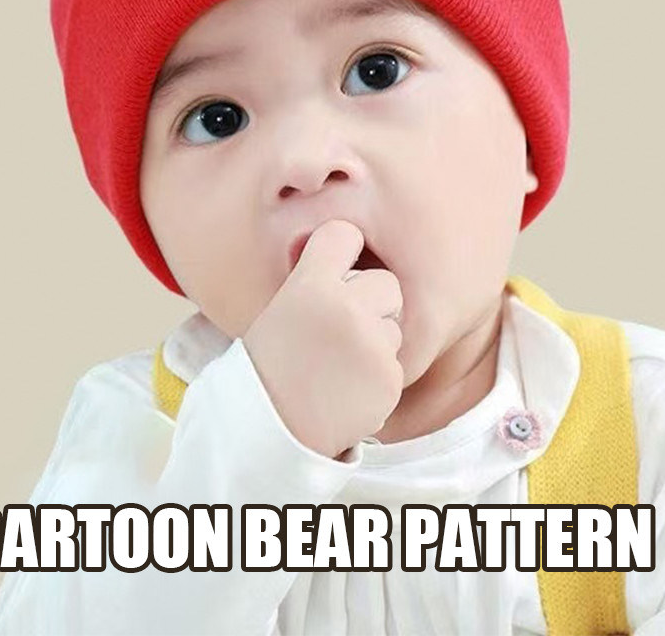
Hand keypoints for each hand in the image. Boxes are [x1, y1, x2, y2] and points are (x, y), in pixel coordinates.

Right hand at [243, 219, 404, 459]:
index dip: (344, 249)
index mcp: (310, 284)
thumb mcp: (282, 309)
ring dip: (376, 341)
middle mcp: (346, 307)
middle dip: (374, 302)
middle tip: (343, 328)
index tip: (340, 264)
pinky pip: (395, 364)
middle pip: (387, 283)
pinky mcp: (390, 378)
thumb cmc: (269, 366)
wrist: (269, 431)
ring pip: (394, 327)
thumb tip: (353, 252)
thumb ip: (317, 281)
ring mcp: (372, 344)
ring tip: (338, 366)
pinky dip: (377, 377)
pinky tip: (347, 389)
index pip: (345, 234)